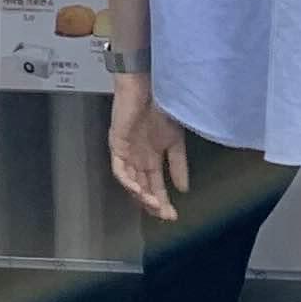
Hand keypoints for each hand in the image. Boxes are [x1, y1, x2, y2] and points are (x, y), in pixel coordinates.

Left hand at [108, 74, 188, 221]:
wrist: (151, 86)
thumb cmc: (162, 108)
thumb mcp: (175, 140)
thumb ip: (178, 164)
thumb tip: (183, 189)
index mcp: (151, 158)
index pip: (154, 186)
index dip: (162, 202)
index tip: (173, 215)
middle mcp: (137, 158)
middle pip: (142, 189)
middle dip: (152, 204)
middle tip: (164, 215)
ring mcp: (126, 152)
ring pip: (130, 182)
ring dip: (141, 196)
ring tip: (153, 204)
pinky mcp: (116, 144)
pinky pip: (119, 169)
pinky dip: (127, 181)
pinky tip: (138, 189)